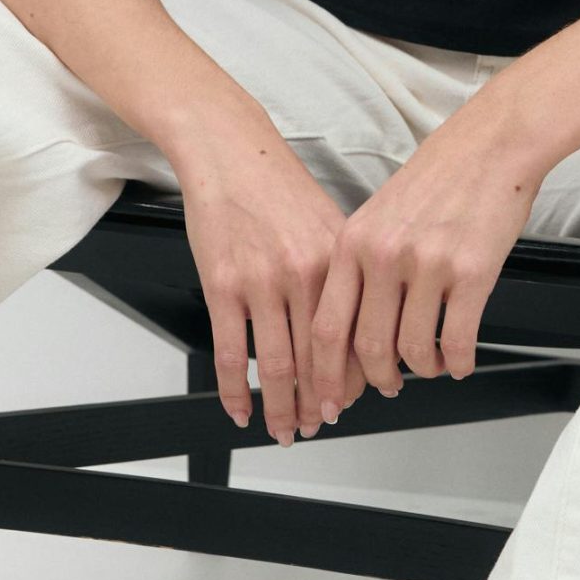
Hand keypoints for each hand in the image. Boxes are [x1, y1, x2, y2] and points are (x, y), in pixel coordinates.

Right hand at [174, 120, 370, 442]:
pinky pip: (232, 354)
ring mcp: (263, 281)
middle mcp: (305, 273)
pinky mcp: (223, 284)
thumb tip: (357, 327)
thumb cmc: (277, 185)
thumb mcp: (327, 224)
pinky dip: (236, 391)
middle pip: (320, 360)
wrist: (230, 151)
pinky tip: (240, 409)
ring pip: (278, 366)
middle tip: (318, 425)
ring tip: (284, 428)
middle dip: (320, 403)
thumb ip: (342, 275)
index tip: (353, 401)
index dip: (355, 379)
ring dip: (282, 408)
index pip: (354, 337)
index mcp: (338, 260)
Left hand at [309, 92, 541, 410]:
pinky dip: (459, 362)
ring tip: (432, 364)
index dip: (325, 373)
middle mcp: (385, 254)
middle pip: (368, 347)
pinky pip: (458, 340)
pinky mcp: (471, 272)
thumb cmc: (439, 177)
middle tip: (388, 387)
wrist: (490, 144)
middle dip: (378, 380)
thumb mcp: (378, 215)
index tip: (329, 397)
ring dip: (424, 370)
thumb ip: (361, 265)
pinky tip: (461, 360)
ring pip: (414, 350)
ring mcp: (428, 264)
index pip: (326, 326)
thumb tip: (353, 328)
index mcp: (353, 241)